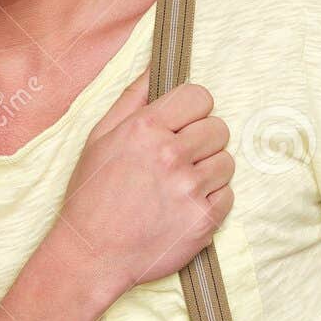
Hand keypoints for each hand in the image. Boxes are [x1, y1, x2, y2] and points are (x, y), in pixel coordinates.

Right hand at [54, 66, 234, 302]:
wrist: (92, 254)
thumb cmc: (92, 194)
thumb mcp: (99, 137)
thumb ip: (132, 98)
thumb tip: (156, 66)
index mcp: (145, 128)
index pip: (200, 96)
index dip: (194, 110)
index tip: (183, 124)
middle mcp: (171, 155)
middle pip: (219, 128)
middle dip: (203, 140)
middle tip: (180, 159)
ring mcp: (190, 189)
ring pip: (227, 162)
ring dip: (209, 171)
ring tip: (181, 185)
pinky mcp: (204, 220)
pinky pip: (228, 196)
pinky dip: (212, 201)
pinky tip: (185, 207)